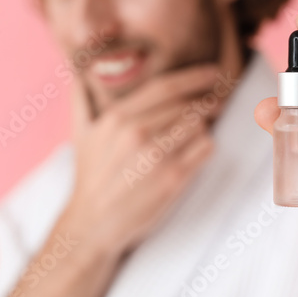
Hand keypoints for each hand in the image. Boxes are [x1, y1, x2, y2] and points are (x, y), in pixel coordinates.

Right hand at [11, 65, 219, 296]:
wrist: (92, 223)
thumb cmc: (91, 177)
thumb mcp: (80, 136)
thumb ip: (80, 101)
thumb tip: (78, 75)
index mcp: (118, 117)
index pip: (165, 87)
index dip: (194, 77)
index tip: (213, 73)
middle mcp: (137, 132)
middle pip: (187, 105)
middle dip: (208, 102)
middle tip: (218, 103)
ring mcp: (155, 156)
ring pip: (198, 124)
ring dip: (205, 126)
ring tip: (201, 132)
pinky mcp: (172, 178)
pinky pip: (205, 149)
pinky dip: (207, 146)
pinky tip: (199, 151)